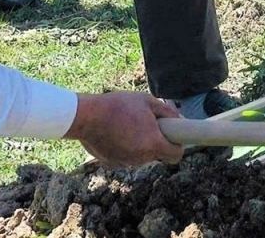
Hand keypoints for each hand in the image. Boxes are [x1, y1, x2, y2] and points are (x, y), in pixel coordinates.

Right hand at [66, 92, 183, 167]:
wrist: (85, 116)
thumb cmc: (117, 105)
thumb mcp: (145, 100)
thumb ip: (166, 111)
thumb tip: (179, 119)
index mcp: (153, 143)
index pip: (176, 155)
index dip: (177, 145)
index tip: (172, 137)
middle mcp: (142, 158)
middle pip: (157, 153)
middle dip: (154, 140)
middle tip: (143, 123)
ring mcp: (127, 162)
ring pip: (140, 155)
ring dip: (138, 143)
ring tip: (125, 125)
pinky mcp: (113, 164)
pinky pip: (125, 156)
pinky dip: (123, 147)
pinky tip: (114, 132)